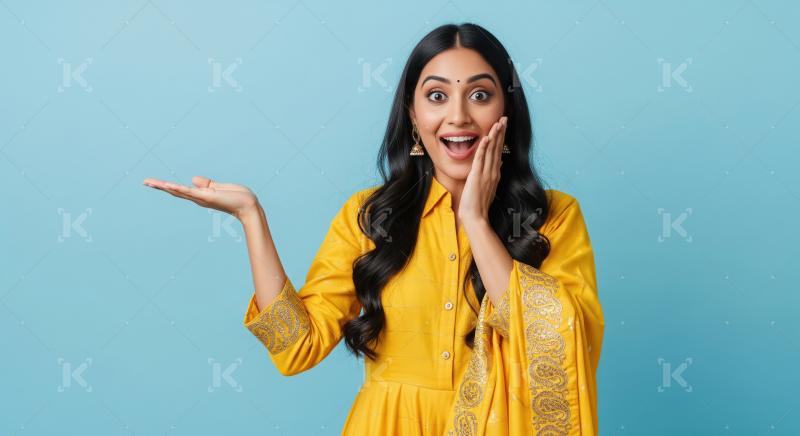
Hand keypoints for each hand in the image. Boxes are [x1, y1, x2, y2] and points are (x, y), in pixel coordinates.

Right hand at [143, 175, 259, 219]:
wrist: (249, 206)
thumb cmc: (238, 197)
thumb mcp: (219, 187)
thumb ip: (207, 183)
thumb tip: (193, 179)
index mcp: (201, 195)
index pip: (181, 190)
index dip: (168, 186)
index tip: (154, 182)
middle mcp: (198, 198)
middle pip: (175, 191)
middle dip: (160, 187)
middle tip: (144, 182)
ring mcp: (201, 198)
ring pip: (178, 191)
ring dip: (164, 186)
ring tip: (149, 182)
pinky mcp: (206, 197)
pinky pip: (189, 191)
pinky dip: (178, 188)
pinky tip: (167, 185)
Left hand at [458, 115, 506, 224]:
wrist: (476, 217)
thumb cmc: (479, 204)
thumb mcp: (489, 186)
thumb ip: (494, 173)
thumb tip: (500, 162)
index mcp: (495, 173)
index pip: (499, 151)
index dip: (501, 138)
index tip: (503, 125)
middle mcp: (493, 172)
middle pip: (498, 148)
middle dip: (501, 132)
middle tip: (504, 118)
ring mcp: (486, 174)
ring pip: (491, 151)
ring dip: (495, 136)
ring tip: (498, 123)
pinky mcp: (477, 176)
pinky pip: (481, 159)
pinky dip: (483, 148)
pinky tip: (486, 137)